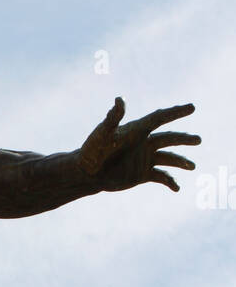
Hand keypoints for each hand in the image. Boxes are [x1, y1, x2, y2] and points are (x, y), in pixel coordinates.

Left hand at [78, 97, 198, 192]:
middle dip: (184, 139)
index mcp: (136, 130)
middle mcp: (144, 143)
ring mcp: (144, 158)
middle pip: (169, 138)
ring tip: (193, 166)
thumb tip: (120, 98)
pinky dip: (170, 181)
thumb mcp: (102, 134)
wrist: (86, 173)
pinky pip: (161, 176)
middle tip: (199, 140)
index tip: (192, 107)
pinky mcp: (142, 174)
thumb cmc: (91, 151)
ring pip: (169, 158)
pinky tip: (177, 188)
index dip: (176, 112)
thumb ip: (113, 118)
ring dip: (181, 161)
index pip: (160, 118)